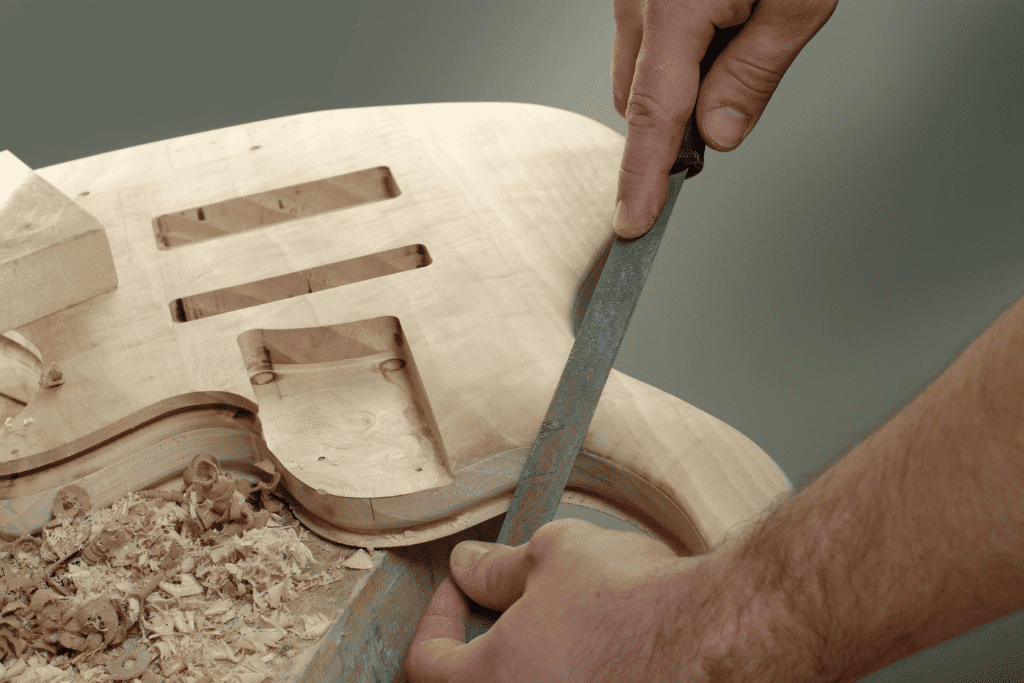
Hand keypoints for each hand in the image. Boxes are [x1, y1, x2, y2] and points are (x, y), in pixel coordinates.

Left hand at [403, 518, 701, 682]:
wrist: (716, 635)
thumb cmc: (633, 595)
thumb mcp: (552, 555)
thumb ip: (496, 568)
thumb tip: (466, 566)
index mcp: (488, 681)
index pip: (425, 662)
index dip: (437, 618)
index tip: (461, 588)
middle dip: (473, 652)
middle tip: (497, 614)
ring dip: (523, 666)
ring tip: (551, 633)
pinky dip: (560, 675)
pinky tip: (590, 655)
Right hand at [611, 0, 837, 237]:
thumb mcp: (796, 0)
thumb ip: (755, 70)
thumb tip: (721, 132)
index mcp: (675, 5)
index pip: (653, 113)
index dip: (641, 176)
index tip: (634, 221)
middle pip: (636, 98)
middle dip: (673, 122)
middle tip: (732, 107)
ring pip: (636, 70)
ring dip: (675, 82)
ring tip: (739, 35)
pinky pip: (642, 38)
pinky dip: (673, 52)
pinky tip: (719, 22)